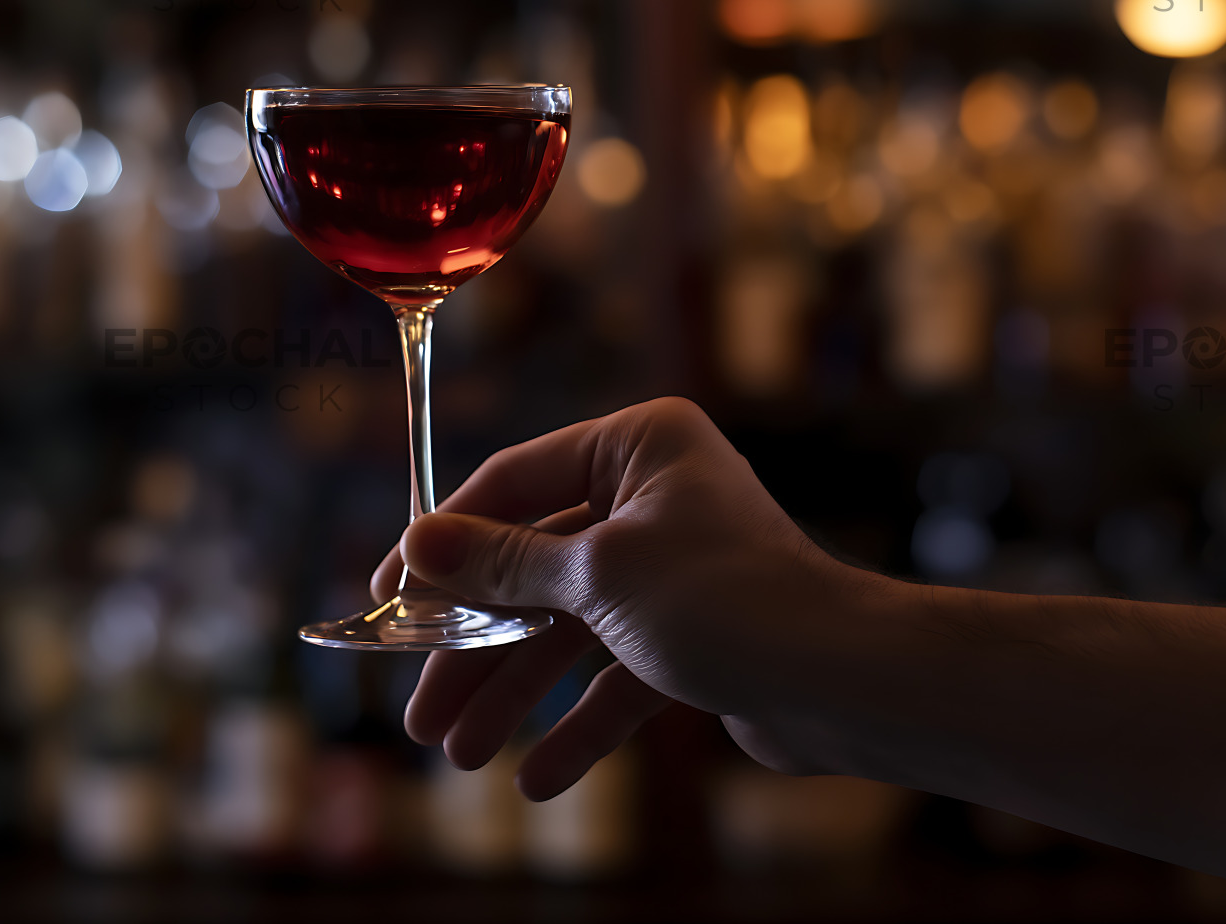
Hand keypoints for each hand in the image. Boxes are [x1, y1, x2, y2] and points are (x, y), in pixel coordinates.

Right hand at [370, 397, 876, 798]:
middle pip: (534, 566)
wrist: (840, 681)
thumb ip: (504, 565)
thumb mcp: (597, 578)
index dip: (443, 542)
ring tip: (459, 755)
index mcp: (639, 446)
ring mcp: (675, 565)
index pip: (513, 480)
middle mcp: (656, 494)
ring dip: (515, 692)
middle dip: (475, 644)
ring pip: (570, 628)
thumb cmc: (726, 601)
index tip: (385, 599)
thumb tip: (420, 543)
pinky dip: (581, 724)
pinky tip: (539, 779)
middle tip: (417, 708)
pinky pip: (618, 674)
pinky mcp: (695, 633)